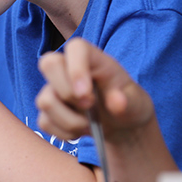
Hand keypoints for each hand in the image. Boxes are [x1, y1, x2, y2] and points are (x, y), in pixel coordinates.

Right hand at [35, 38, 155, 142]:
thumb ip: (129, 100)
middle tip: (89, 106)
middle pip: (48, 64)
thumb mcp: (137, 101)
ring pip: (44, 100)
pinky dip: (64, 133)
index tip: (86, 94)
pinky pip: (45, 122)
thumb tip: (117, 102)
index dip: (76, 68)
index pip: (75, 48)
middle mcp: (68, 68)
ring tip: (89, 125)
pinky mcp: (49, 110)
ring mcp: (54, 88)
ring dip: (69, 120)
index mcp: (92, 58)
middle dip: (67, 93)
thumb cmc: (128, 103)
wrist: (121, 124)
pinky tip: (80, 131)